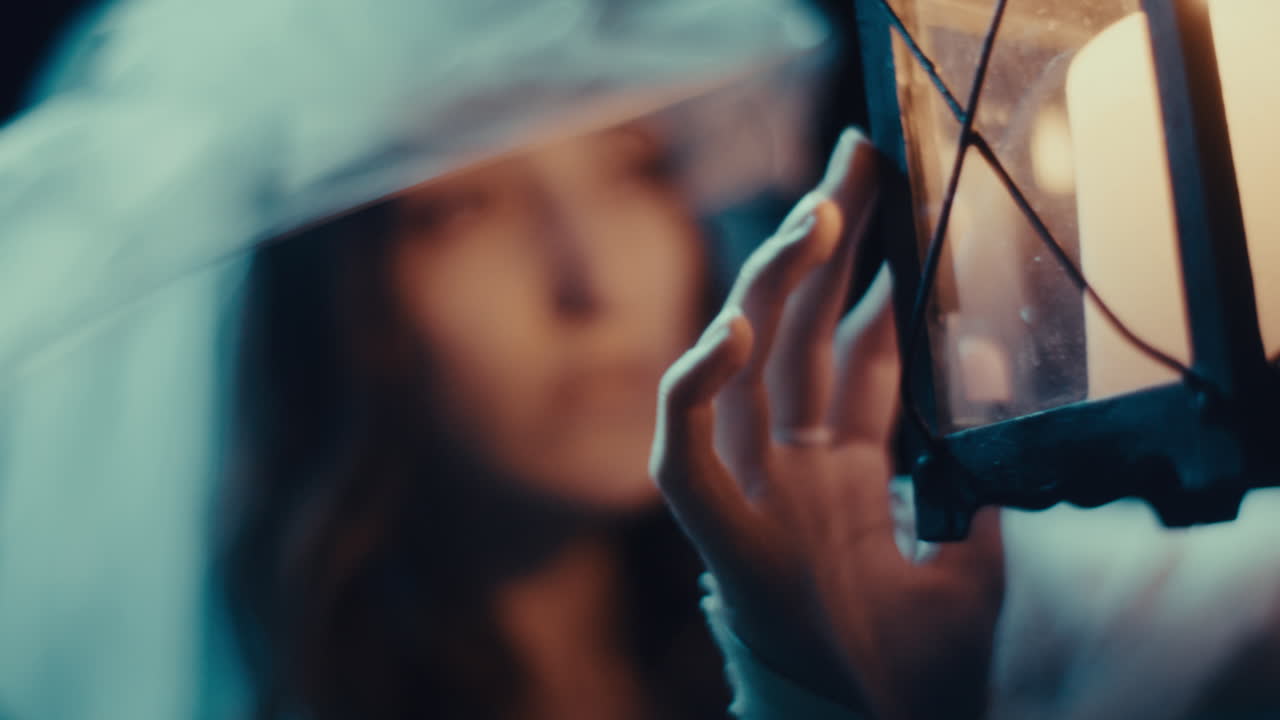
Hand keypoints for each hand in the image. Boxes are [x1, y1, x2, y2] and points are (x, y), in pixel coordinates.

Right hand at [650, 129, 1004, 719]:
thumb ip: (971, 480)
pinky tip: (732, 335)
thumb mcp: (972, 566)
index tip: (899, 206)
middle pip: (799, 333)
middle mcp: (792, 471)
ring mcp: (754, 498)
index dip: (874, 278)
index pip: (853, 354)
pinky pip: (685, 453)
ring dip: (772, 289)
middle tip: (858, 157)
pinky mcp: (722, 538)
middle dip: (827, 242)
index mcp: (845, 475)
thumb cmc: (916, 676)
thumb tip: (984, 382)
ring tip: (818, 214)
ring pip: (741, 371)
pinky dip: (696, 394)